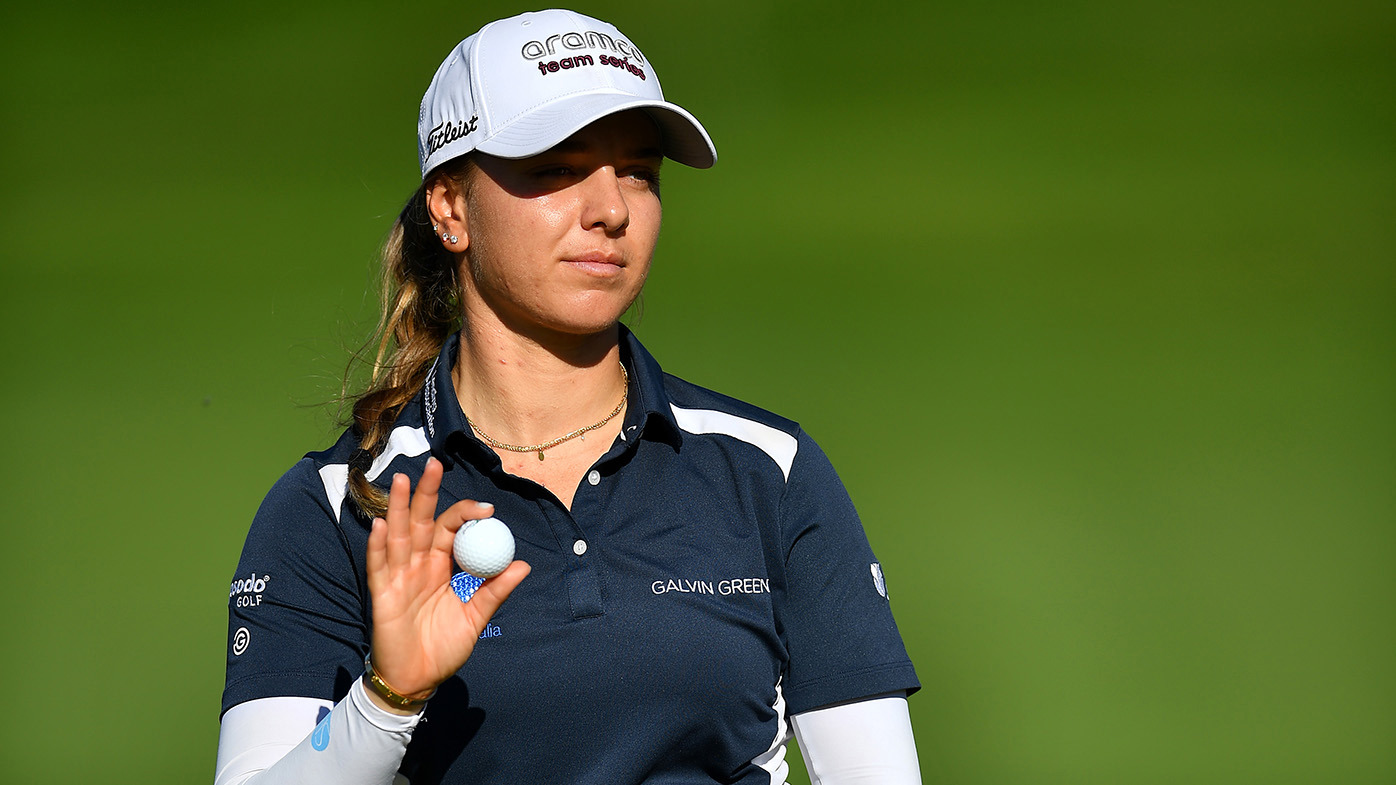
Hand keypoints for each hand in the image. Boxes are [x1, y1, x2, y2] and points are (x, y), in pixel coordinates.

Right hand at [365, 457, 529, 711]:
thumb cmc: (445, 647)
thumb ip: (495, 591)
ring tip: (402, 480)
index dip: (465, 515)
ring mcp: (399, 577)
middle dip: (426, 493)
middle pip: (422, 522)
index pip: (452, 530)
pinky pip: (379, 566)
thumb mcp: (476, 618)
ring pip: (398, 535)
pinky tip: (380, 525)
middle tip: (434, 464)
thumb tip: (523, 565)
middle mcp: (420, 565)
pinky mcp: (382, 594)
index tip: (487, 509)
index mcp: (443, 567)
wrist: (418, 679)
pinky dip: (378, 546)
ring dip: (399, 508)